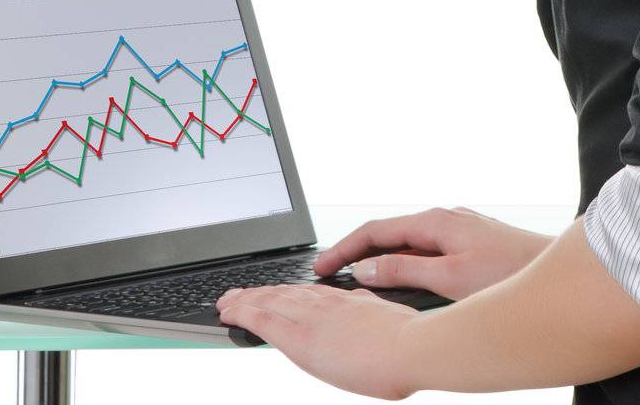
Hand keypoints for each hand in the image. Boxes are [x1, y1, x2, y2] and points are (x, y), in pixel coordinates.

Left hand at [215, 283, 418, 399]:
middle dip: (259, 293)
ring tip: (227, 302)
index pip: (310, 292)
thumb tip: (365, 310)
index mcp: (349, 300)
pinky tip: (229, 313)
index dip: (287, 291)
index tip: (276, 293)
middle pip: (284, 292)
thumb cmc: (411, 342)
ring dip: (245, 300)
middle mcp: (326, 303)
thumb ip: (372, 314)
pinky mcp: (300, 336)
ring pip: (268, 301)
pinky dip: (242, 313)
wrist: (413, 347)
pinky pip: (263, 319)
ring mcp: (312, 316)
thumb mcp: (390, 321)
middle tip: (239, 294)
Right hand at [312, 205, 552, 299]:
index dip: (344, 249)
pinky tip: (401, 282)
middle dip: (356, 253)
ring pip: (407, 244)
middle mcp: (445, 219)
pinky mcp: (470, 244)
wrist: (557, 272)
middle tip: (330, 277)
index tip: (321, 268)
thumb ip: (405, 271)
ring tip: (357, 283)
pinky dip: (404, 264)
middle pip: (389, 234)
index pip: (376, 230)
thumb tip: (366, 267)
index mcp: (436, 221)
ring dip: (380, 260)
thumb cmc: (511, 273)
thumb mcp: (449, 278)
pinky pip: (425, 251)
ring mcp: (458, 230)